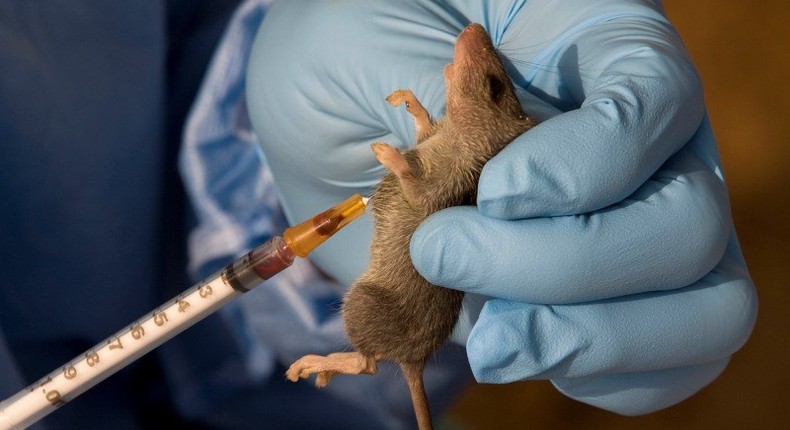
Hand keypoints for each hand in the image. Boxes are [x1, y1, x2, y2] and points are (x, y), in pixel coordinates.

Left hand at [246, 0, 756, 414]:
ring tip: (487, 340)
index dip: (588, 163)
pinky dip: (595, 373)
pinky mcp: (609, 296)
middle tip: (448, 257)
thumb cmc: (362, 53)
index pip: (657, 102)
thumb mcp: (381, 41)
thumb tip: (492, 127)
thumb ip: (442, 89)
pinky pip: (662, 359)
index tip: (493, 192)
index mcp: (600, 53)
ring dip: (589, 338)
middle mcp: (644, 144)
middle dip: (569, 264)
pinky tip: (509, 348)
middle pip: (689, 223)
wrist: (347, 114)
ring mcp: (636, 226)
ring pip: (703, 308)